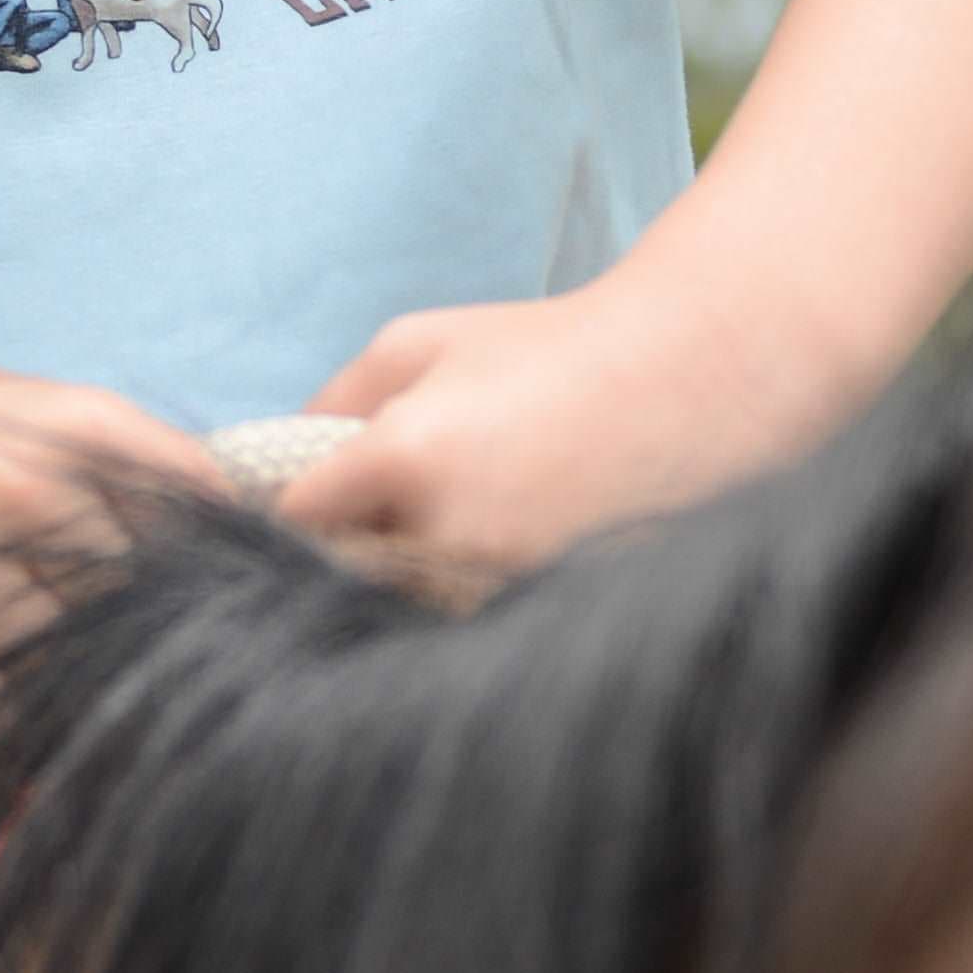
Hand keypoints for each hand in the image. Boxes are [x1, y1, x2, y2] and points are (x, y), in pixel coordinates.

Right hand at [0, 374, 221, 711]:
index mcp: (82, 430)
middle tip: (160, 681)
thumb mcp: (99, 426)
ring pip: (56, 675)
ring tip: (84, 691)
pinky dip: (8, 728)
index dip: (218, 599)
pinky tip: (17, 700)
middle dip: (149, 653)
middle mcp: (8, 489)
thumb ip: (185, 482)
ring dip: (79, 699)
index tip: (237, 637)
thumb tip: (288, 566)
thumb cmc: (9, 447)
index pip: (191, 543)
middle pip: (126, 617)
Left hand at [281, 278, 833, 573]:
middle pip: (348, 582)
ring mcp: (504, 587)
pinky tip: (509, 558)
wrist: (691, 376)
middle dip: (354, 557)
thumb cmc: (543, 348)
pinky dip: (473, 609)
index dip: (295, 517)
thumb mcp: (420, 341)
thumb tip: (281, 468)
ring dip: (414, 589)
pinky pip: (474, 631)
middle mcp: (446, 534)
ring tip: (462, 533)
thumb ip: (336, 399)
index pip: (295, 522)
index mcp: (402, 455)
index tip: (310, 508)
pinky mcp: (553, 618)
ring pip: (411, 615)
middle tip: (394, 521)